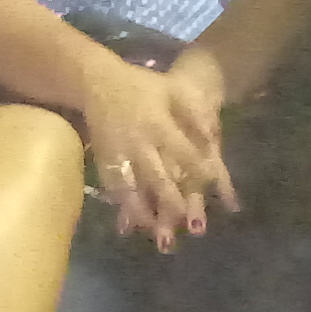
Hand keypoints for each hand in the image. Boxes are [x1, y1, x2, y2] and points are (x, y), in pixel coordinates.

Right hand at [83, 50, 230, 245]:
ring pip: (131, 188)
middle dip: (170, 200)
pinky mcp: (103, 161)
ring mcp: (117, 154)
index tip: (211, 183)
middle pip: (156, 176)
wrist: (96, 81)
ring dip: (143, 211)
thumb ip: (195, 110)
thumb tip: (214, 135)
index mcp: (157, 124)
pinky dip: (121, 206)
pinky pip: (112, 187)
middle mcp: (137, 142)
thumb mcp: (174, 89)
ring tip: (155, 230)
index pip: (182, 151)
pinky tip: (129, 223)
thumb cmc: (142, 86)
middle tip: (185, 222)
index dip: (198, 168)